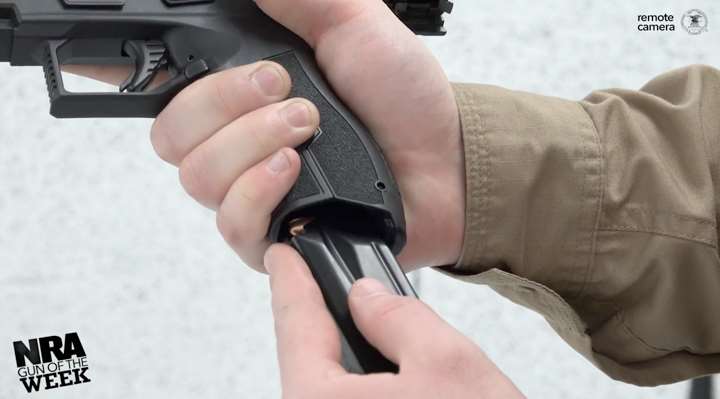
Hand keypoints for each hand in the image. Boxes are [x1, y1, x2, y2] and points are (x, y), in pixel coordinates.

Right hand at [69, 0, 463, 271]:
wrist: (445, 162)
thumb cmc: (403, 97)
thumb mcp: (352, 23)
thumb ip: (299, 2)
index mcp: (243, 92)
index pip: (165, 87)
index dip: (134, 75)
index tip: (153, 61)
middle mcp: (238, 142)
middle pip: (171, 135)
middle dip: (222, 104)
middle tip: (284, 89)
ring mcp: (253, 191)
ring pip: (196, 178)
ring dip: (249, 144)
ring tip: (306, 128)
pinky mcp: (273, 234)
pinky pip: (231, 223)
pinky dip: (257, 191)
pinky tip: (293, 170)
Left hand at [265, 244, 522, 398]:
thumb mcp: (446, 362)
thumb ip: (398, 316)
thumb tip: (366, 296)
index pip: (295, 325)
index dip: (290, 280)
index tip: (281, 257)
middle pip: (305, 360)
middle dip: (317, 317)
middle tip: (322, 279)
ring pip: (325, 388)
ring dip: (342, 354)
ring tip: (361, 322)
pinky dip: (356, 384)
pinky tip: (379, 372)